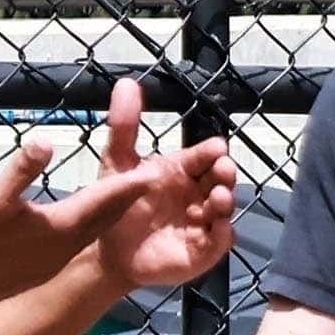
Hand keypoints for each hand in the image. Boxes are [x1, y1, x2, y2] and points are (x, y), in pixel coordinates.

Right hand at [0, 130, 168, 315]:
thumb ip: (21, 170)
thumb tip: (45, 142)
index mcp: (63, 225)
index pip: (102, 198)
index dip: (127, 183)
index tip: (154, 171)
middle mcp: (69, 245)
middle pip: (108, 217)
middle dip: (129, 198)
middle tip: (152, 182)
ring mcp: (58, 259)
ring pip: (96, 232)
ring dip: (114, 215)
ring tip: (128, 201)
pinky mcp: (46, 268)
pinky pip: (81, 243)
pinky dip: (94, 228)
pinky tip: (88, 225)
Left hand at [93, 80, 237, 291]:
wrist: (109, 252)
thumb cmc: (116, 205)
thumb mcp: (117, 162)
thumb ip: (125, 126)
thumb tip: (127, 82)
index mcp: (180, 171)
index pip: (202, 157)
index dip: (211, 152)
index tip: (217, 148)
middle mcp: (196, 194)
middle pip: (219, 180)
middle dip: (225, 174)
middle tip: (224, 169)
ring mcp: (202, 222)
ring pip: (223, 209)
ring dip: (225, 202)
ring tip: (219, 198)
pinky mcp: (203, 250)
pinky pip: (219, 241)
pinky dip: (223, 235)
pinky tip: (220, 229)